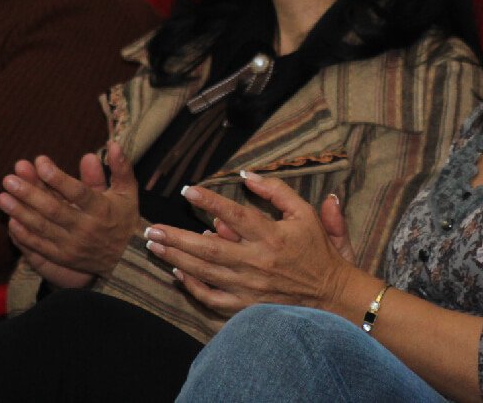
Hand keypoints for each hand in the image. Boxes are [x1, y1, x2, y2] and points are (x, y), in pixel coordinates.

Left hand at [0, 141, 140, 281]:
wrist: (126, 259)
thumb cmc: (125, 218)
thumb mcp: (128, 192)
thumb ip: (121, 167)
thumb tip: (114, 143)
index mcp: (101, 208)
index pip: (78, 192)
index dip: (58, 178)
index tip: (40, 162)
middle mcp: (86, 227)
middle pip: (54, 209)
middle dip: (29, 194)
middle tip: (8, 179)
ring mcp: (72, 244)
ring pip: (43, 227)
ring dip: (20, 212)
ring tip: (2, 197)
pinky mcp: (63, 257)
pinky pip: (40, 245)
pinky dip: (24, 234)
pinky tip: (10, 221)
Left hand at [144, 172, 360, 318]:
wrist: (331, 293)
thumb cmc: (317, 249)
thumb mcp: (304, 212)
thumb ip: (277, 191)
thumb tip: (247, 176)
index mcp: (272, 236)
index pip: (234, 214)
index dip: (209, 200)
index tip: (187, 190)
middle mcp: (257, 262)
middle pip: (208, 247)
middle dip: (176, 237)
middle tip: (151, 228)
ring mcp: (249, 287)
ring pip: (205, 272)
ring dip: (176, 257)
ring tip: (154, 245)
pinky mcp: (247, 306)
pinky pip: (212, 298)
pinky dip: (192, 286)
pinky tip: (177, 272)